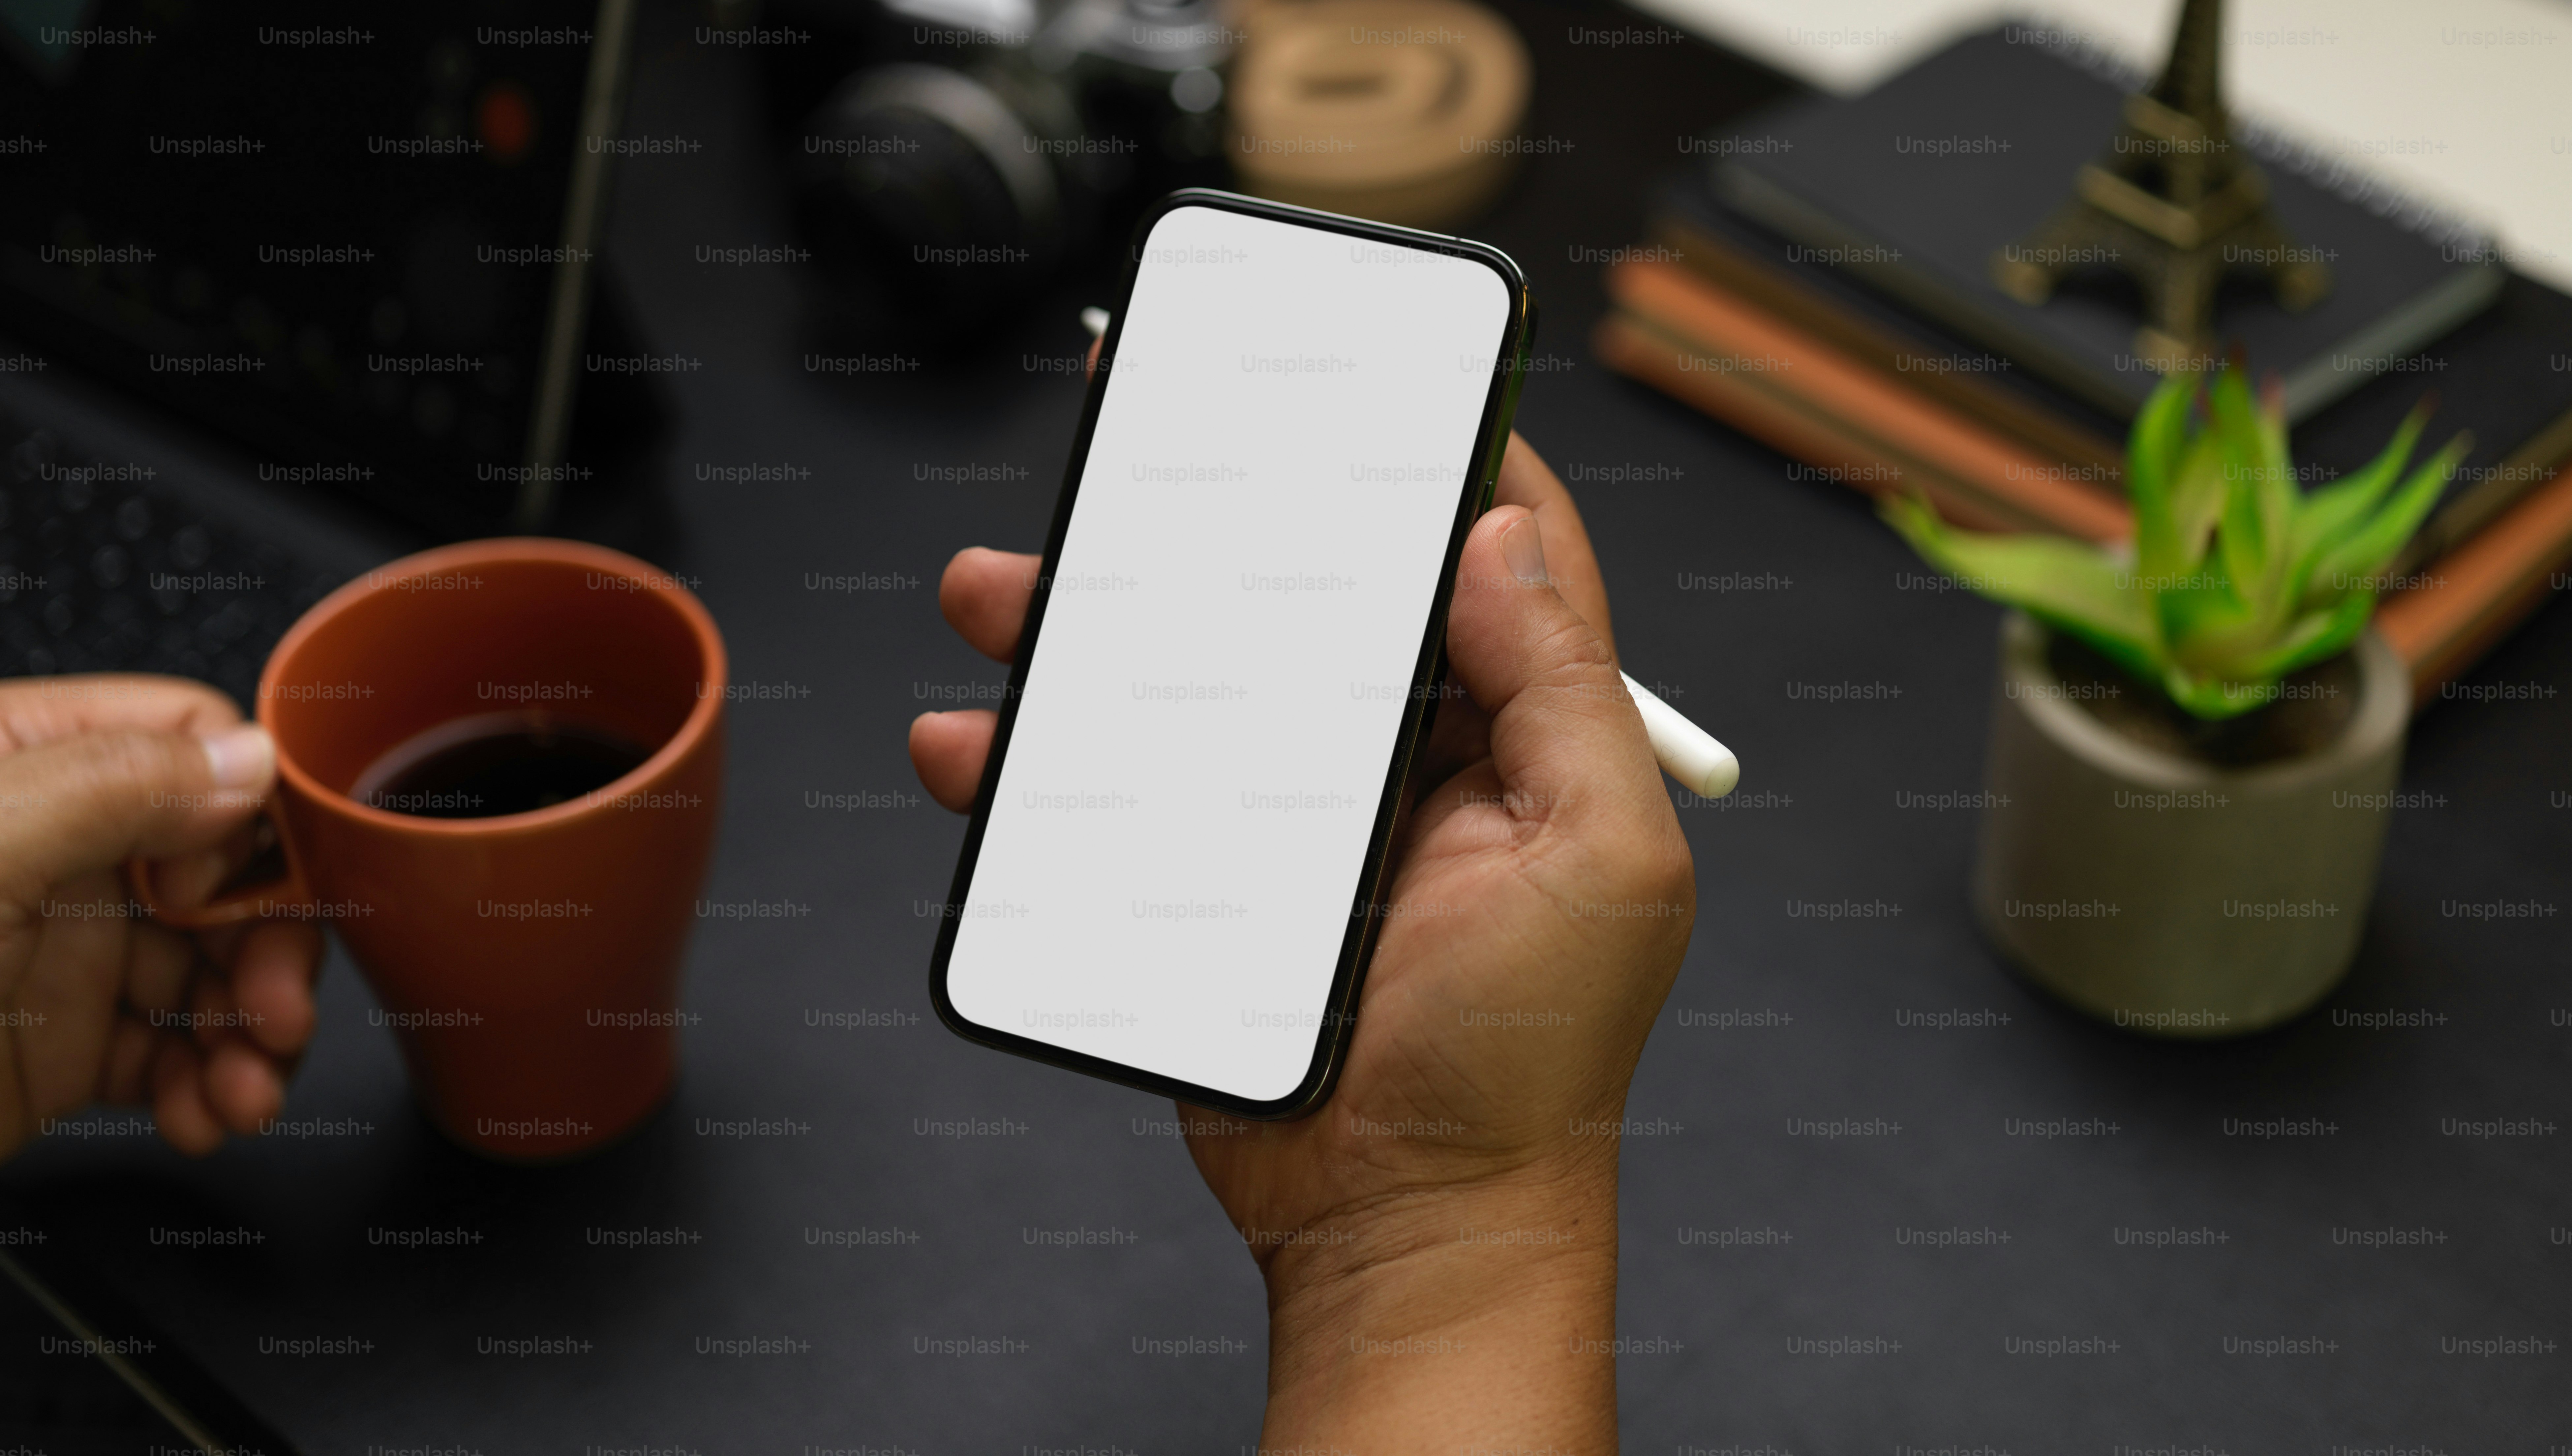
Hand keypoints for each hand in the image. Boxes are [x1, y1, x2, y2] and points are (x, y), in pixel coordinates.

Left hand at [0, 675, 322, 1164]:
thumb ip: (108, 785)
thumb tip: (244, 755)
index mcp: (14, 769)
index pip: (184, 743)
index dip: (240, 816)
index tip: (226, 894)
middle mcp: (44, 851)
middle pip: (221, 867)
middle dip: (269, 944)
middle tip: (276, 1012)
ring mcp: (52, 953)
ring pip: (212, 968)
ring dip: (252, 1031)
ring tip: (246, 1087)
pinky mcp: (54, 1049)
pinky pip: (172, 1052)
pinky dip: (208, 1085)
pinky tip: (204, 1111)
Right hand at [911, 435, 1694, 1451]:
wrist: (1409, 1222)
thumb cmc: (1524, 1066)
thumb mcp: (1597, 862)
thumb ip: (1564, 694)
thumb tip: (1506, 540)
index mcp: (1511, 736)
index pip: (1486, 556)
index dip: (1434, 458)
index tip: (1365, 382)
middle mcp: (1405, 759)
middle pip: (1301, 599)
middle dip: (1210, 522)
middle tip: (1131, 448)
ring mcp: (1298, 820)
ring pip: (1184, 680)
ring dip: (1086, 628)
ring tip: (997, 593)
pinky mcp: (1208, 885)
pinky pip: (1111, 798)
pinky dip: (1033, 767)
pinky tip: (974, 748)